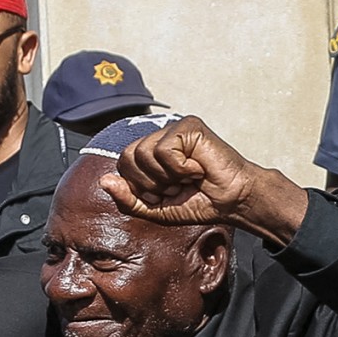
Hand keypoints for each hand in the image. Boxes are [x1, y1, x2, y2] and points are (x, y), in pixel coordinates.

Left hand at [99, 115, 308, 243]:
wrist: (234, 201)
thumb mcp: (157, 209)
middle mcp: (159, 138)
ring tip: (189, 177)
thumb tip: (103, 181)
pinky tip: (198, 168)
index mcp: (149, 154)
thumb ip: (129, 199)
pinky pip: (165, 150)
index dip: (141, 187)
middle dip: (151, 182)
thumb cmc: (200, 202)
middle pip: (127, 157)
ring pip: (144, 153)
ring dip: (167, 176)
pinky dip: (180, 168)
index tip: (167, 194)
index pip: (122, 166)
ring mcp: (174, 130)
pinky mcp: (189, 126)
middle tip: (177, 186)